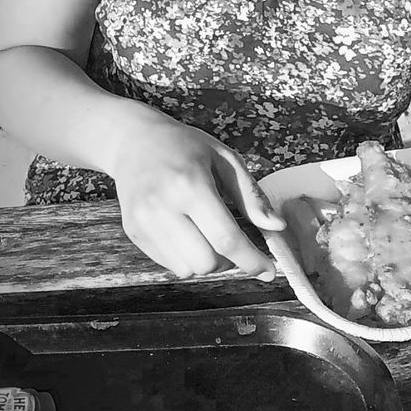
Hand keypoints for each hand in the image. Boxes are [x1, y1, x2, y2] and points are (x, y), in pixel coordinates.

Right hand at [112, 118, 285, 278]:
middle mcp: (163, 207)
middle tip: (234, 243)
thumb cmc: (186, 146)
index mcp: (190, 185)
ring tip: (209, 236)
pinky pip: (169, 264)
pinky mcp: (134, 232)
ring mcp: (144, 222)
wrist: (134, 140)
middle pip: (207, 262)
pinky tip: (188, 233)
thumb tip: (276, 227)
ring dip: (207, 262)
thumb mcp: (225, 159)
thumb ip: (250, 196)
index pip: (226, 239)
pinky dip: (186, 258)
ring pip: (187, 269)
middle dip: (229, 261)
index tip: (269, 270)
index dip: (251, 260)